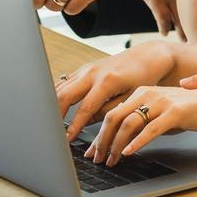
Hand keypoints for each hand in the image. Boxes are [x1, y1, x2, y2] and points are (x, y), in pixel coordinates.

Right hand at [55, 42, 178, 141]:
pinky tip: (54, 108)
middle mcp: (93, 72)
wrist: (145, 57)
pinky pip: (65, 82)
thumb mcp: (130, 98)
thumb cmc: (142, 78)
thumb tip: (88, 124)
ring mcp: (86, 68)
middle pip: (65, 95)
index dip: (74, 126)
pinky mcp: (84, 68)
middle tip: (51, 132)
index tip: (67, 139)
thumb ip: (109, 111)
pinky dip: (57, 95)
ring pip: (60, 87)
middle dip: (55, 115)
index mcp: (107, 81)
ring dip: (53, 106)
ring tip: (50, 124)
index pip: (85, 108)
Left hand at [86, 85, 196, 165]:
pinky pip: (150, 129)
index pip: (111, 112)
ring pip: (129, 123)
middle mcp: (147, 94)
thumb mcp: (157, 114)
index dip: (98, 134)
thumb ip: (139, 122)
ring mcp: (161, 102)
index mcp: (140, 93)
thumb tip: (116, 141)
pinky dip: (136, 142)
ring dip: (116, 145)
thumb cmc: (186, 110)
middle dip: (102, 141)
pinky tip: (128, 152)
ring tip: (111, 161)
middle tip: (96, 159)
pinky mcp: (174, 112)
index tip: (90, 151)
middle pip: (114, 117)